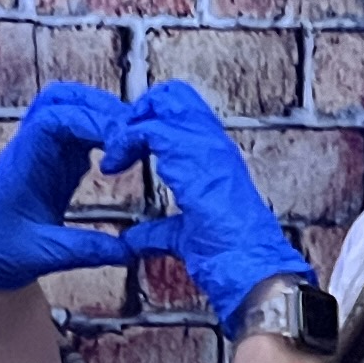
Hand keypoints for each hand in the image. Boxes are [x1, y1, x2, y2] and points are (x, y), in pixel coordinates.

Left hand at [0, 83, 139, 288]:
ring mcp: (43, 150)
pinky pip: (80, 131)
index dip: (91, 120)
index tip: (121, 142)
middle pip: (63, 99)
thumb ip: (86, 249)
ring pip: (72, 108)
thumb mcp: (43, 255)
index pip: (54, 119)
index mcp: (22, 163)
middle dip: (100, 107)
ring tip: (132, 140)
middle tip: (134, 132)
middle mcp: (32, 147)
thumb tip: (132, 250)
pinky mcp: (56, 160)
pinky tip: (122, 154)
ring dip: (103, 115)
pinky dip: (103, 133)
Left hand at [111, 81, 310, 323]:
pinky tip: (113, 166)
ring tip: (113, 156)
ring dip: (130, 125)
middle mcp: (214, 144)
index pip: (181, 113)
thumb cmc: (228, 255)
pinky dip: (125, 141)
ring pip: (163, 102)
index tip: (125, 153)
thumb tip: (133, 239)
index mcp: (214, 158)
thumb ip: (157, 232)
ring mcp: (207, 147)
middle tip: (117, 145)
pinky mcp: (195, 158)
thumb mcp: (182, 237)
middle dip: (139, 112)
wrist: (250, 268)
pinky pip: (151, 129)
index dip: (148, 123)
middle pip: (174, 94)